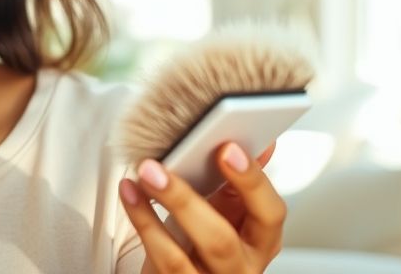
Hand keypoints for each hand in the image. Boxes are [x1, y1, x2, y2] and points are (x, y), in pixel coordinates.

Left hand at [119, 142, 282, 272]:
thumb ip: (242, 179)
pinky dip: (141, 222)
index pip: (270, 213)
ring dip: (153, 212)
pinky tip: (129, 192)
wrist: (184, 272)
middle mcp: (240, 268)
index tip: (228, 148)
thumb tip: (262, 140)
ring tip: (141, 174)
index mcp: (261, 241)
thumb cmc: (211, 237)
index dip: (252, 182)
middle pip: (219, 240)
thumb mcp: (231, 210)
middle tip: (158, 166)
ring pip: (179, 257)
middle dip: (185, 200)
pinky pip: (157, 260)